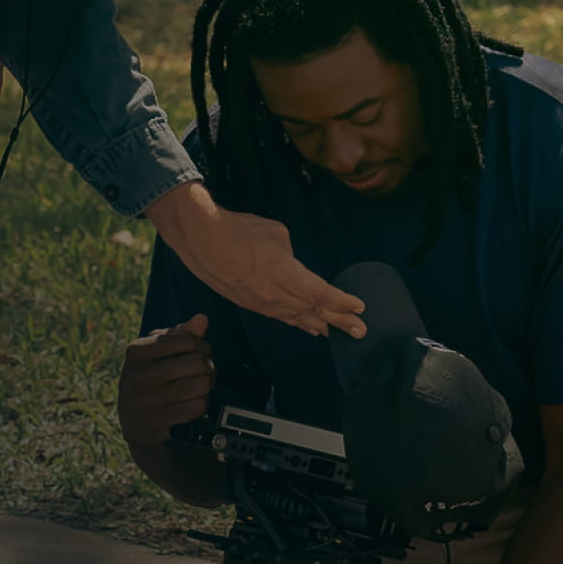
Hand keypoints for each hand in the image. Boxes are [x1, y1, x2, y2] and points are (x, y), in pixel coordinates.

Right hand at [117, 315, 215, 446]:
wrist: (133, 422)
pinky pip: (197, 407)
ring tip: (199, 387)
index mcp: (137, 352)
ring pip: (201, 384)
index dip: (202, 346)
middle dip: (208, 367)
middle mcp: (138, 375)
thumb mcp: (157, 354)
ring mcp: (146, 400)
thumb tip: (202, 319)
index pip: (187, 340)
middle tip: (204, 372)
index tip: (201, 354)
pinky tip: (191, 404)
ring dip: (206, 387)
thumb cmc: (149, 380)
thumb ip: (180, 335)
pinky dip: (201, 405)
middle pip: (197, 362)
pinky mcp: (158, 421)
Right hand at [143, 184, 364, 338]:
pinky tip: (311, 328)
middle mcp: (272, 293)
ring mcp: (260, 302)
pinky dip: (299, 322)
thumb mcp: (276, 234)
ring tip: (342, 334)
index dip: (341, 302)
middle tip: (362, 332)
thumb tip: (297, 270)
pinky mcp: (251, 304)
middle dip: (340, 321)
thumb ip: (293, 257)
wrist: (201, 240)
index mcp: (281, 272)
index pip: (319, 293)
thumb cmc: (239, 229)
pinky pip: (282, 316)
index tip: (360, 307)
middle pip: (312, 311)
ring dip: (321, 325)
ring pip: (297, 317)